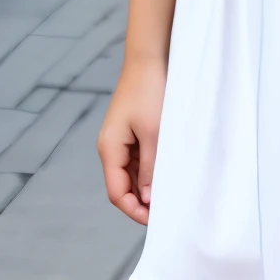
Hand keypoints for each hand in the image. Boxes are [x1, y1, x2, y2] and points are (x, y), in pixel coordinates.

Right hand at [97, 56, 165, 224]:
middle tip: (167, 212)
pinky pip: (138, 161)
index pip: (117, 193)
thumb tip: (148, 199)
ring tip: (170, 196)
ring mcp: (121, 141)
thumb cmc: (149, 92)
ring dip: (147, 187)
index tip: (156, 220)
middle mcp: (111, 148)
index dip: (134, 210)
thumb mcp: (153, 133)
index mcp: (110, 149)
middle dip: (141, 202)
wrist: (149, 59)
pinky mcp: (132, 133)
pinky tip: (167, 175)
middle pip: (123, 186)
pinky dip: (150, 171)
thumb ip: (150, 167)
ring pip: (132, 175)